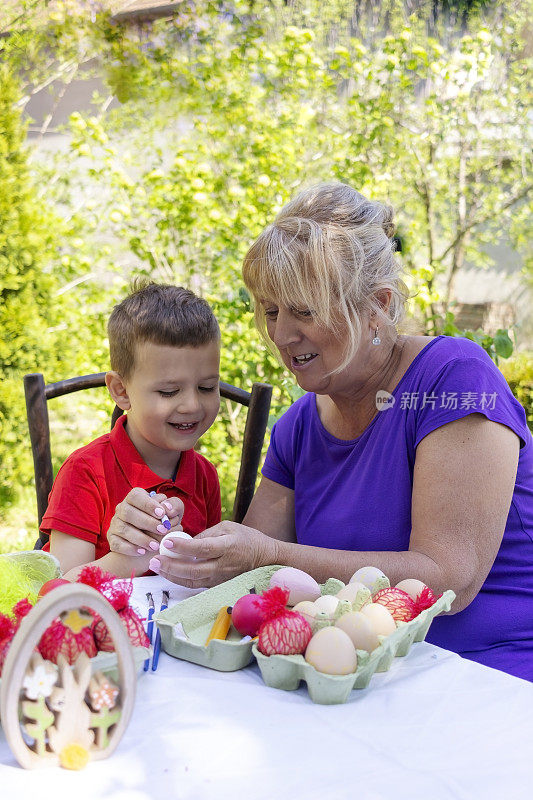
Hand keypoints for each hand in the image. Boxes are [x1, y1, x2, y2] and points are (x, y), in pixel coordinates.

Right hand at [107, 487, 183, 555]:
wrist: (153, 543)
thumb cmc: (164, 522)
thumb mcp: (173, 512)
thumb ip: (174, 506)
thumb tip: (167, 508)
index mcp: (135, 498)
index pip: (136, 496)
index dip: (148, 504)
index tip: (162, 514)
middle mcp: (122, 509)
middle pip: (128, 512)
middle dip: (147, 522)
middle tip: (162, 530)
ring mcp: (115, 524)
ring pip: (123, 529)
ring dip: (140, 538)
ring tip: (156, 545)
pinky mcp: (112, 539)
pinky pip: (116, 543)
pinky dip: (130, 548)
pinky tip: (142, 552)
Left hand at [147, 521, 278, 587]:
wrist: (265, 558)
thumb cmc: (246, 538)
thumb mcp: (228, 527)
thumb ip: (207, 533)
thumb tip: (186, 541)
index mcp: (228, 547)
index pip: (202, 548)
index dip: (184, 547)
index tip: (167, 542)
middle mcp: (224, 565)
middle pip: (194, 570)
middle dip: (171, 566)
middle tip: (154, 560)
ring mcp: (220, 578)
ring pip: (192, 581)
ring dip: (172, 575)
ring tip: (156, 567)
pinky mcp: (218, 585)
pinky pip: (196, 584)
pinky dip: (180, 579)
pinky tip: (168, 573)